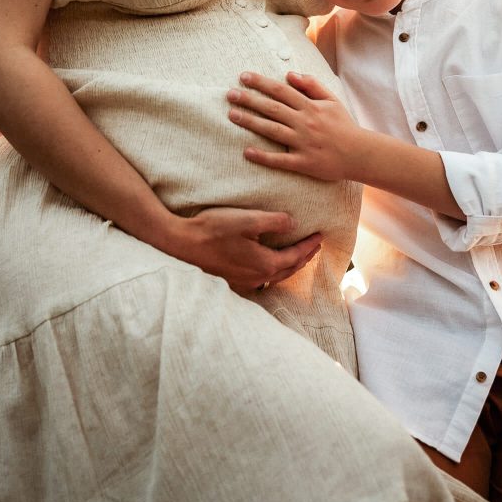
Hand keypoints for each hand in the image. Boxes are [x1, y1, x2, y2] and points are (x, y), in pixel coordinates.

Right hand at [169, 205, 322, 293]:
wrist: (181, 245)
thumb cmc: (212, 229)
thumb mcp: (246, 219)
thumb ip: (273, 221)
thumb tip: (293, 224)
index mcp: (265, 264)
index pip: (296, 256)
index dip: (310, 246)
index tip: (321, 235)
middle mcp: (257, 277)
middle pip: (289, 269)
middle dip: (304, 257)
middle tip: (315, 245)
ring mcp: (244, 282)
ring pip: (275, 276)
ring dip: (290, 265)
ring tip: (298, 254)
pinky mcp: (232, 280)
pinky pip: (261, 278)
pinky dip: (273, 270)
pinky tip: (269, 264)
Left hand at [227, 71, 359, 180]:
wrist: (360, 154)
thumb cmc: (344, 126)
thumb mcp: (332, 100)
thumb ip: (311, 86)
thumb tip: (289, 74)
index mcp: (310, 106)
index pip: (280, 90)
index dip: (261, 83)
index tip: (243, 77)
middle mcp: (304, 122)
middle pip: (272, 108)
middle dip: (249, 100)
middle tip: (229, 94)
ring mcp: (303, 143)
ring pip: (272, 130)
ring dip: (250, 122)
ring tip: (232, 115)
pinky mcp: (303, 163)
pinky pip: (280, 160)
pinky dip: (263, 156)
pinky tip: (247, 152)